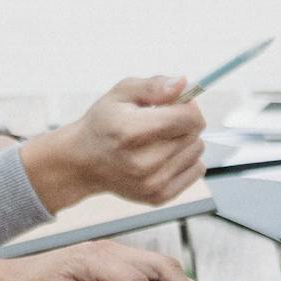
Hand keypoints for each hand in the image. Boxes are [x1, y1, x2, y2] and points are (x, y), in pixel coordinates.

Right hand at [19, 77, 207, 211]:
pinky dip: (185, 160)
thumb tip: (182, 84)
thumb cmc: (103, 124)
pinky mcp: (158, 196)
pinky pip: (196, 171)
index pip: (188, 117)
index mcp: (131, 131)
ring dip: (185, 141)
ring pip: (197, 151)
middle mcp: (143, 162)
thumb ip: (153, 86)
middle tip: (160, 121)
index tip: (176, 103)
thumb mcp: (121, 93)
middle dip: (184, 122)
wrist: (83, 162)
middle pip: (194, 133)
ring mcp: (152, 183)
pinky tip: (164, 156)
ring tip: (159, 139)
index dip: (188, 105)